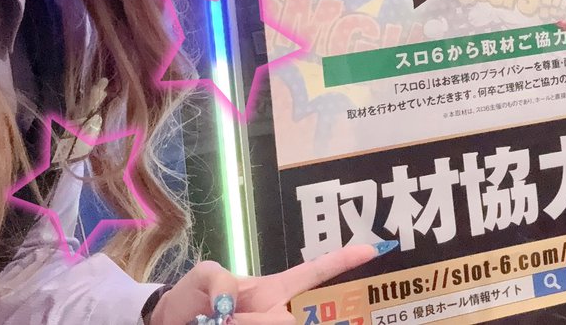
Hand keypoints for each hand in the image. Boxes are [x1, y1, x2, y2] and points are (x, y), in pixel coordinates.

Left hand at [152, 244, 378, 324]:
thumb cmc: (191, 297)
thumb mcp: (203, 275)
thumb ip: (220, 281)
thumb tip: (233, 308)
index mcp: (272, 289)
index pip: (313, 273)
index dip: (343, 261)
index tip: (375, 249)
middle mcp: (276, 313)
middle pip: (289, 320)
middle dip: (255, 321)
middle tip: (222, 319)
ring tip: (217, 324)